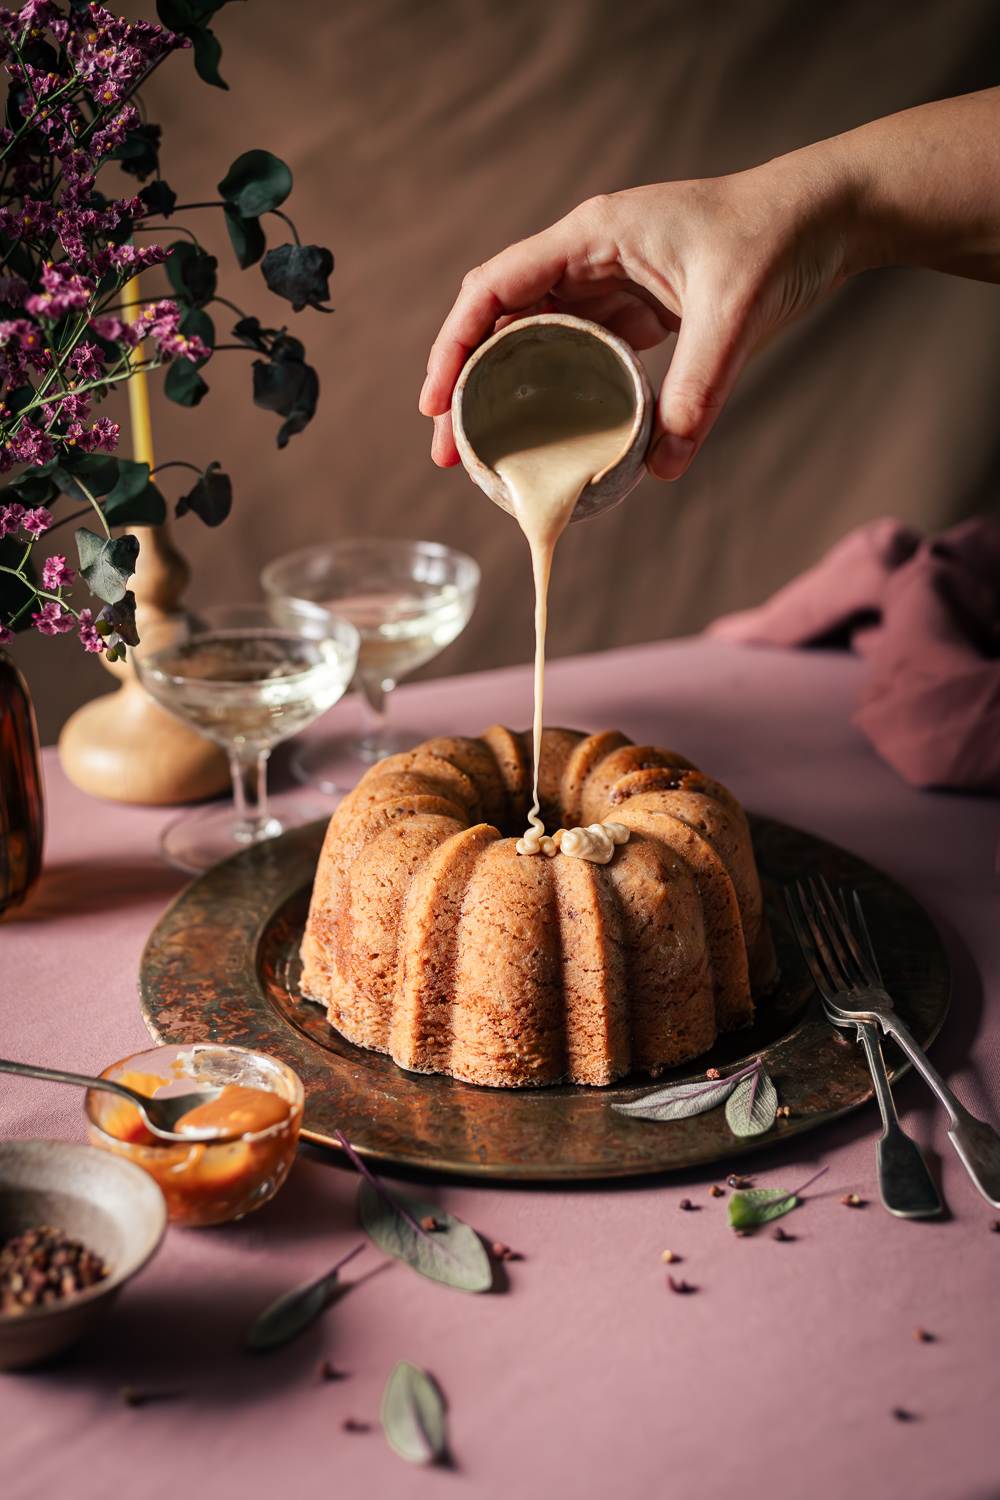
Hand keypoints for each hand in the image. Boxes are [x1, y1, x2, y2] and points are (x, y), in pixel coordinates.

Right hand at [419, 153, 853, 479]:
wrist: (829, 216)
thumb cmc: (778, 237)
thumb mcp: (736, 313)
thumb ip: (698, 389)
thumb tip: (660, 471)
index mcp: (591, 235)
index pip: (495, 288)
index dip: (454, 345)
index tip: (434, 403)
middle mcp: (589, 255)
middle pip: (501, 321)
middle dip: (466, 384)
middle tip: (449, 453)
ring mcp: (611, 283)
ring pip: (534, 341)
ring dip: (505, 394)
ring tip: (486, 454)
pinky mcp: (638, 310)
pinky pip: (579, 354)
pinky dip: (555, 393)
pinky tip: (548, 435)